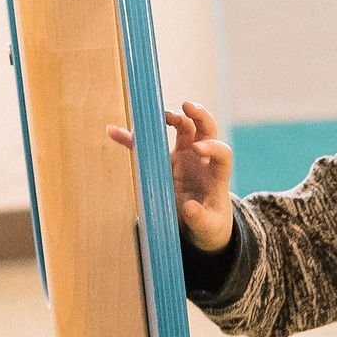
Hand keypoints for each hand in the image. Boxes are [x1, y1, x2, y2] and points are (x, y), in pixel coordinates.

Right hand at [107, 97, 233, 251]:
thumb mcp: (209, 228)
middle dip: (199, 115)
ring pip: (183, 128)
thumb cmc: (210, 226)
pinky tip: (114, 132)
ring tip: (159, 116)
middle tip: (187, 107)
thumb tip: (189, 208)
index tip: (199, 149)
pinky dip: (133, 139)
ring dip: (173, 117)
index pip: (222, 152)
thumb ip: (201, 220)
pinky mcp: (167, 161)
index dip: (213, 146)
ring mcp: (185, 157)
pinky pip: (149, 146)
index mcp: (216, 174)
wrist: (201, 226)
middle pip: (206, 129)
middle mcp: (202, 160)